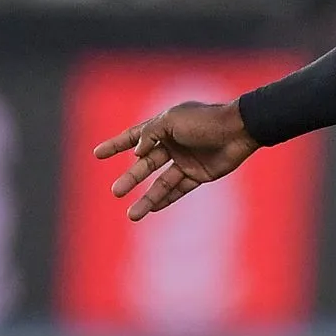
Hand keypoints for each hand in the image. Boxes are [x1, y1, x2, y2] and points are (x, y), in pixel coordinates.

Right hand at [92, 101, 257, 220]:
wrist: (239, 130)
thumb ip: (149, 135)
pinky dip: (167, 199)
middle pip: (145, 164)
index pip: (134, 136)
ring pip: (160, 182)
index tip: (97, 154)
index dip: (115, 145)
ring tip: (132, 214)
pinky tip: (153, 209)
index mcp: (163, 126)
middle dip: (130, 178)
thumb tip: (136, 153)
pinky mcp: (199, 174)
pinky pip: (179, 189)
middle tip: (115, 191)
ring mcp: (185, 160)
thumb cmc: (204, 121)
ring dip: (146, 197)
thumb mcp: (170, 121)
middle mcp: (172, 144)